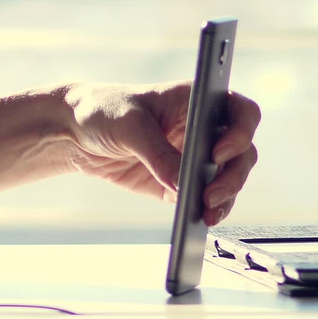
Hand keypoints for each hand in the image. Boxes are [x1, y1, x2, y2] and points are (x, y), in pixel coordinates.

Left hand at [64, 81, 260, 227]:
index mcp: (198, 100)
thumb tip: (183, 185)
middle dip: (232, 175)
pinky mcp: (179, 182)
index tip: (217, 153)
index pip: (241, 112)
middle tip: (209, 194)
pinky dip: (207, 209)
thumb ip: (158, 155)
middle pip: (242, 152)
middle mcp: (204, 127)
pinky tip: (198, 218)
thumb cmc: (104, 110)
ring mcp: (194, 156)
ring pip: (229, 178)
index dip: (241, 132)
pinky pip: (204, 198)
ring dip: (225, 197)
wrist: (75, 133)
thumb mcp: (130, 126)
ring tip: (206, 212)